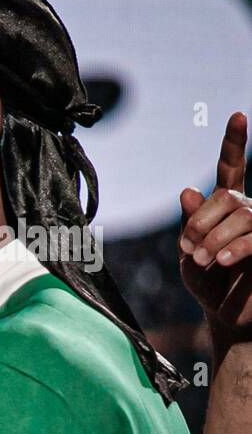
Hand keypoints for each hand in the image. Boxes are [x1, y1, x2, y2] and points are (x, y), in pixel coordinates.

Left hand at [179, 112, 251, 342]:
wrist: (229, 318)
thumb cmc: (208, 286)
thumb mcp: (189, 256)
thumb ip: (189, 225)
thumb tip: (188, 189)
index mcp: (227, 207)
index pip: (230, 171)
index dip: (234, 144)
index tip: (237, 115)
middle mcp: (251, 211)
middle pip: (228, 198)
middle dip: (202, 222)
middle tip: (188, 250)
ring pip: (244, 215)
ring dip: (215, 238)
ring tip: (202, 261)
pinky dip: (236, 248)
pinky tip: (219, 262)